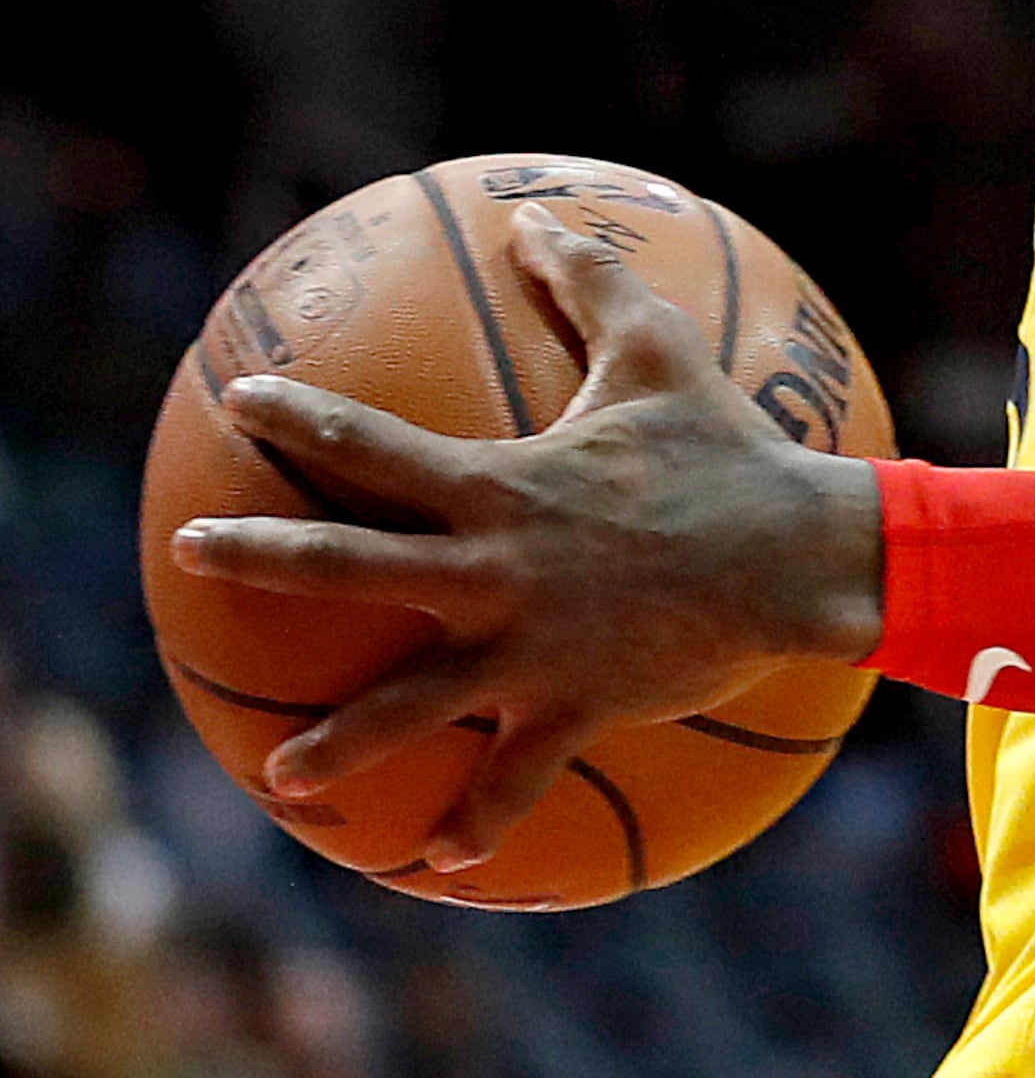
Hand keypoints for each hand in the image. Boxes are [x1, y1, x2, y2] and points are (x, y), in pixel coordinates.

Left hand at [170, 208, 886, 874]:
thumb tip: (540, 220)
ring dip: (342, 742)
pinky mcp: (576, 704)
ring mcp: (529, 646)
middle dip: (262, 560)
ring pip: (412, 702)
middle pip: (350, 566)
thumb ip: (592, 286)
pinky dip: (479, 821)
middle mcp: (495, 570)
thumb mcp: (660, 355)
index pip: (377, 446)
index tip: (243, 400)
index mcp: (502, 488)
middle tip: (191, 553)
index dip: (302, 418)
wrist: (801, 556)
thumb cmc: (731, 453)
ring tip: (281, 775)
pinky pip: (518, 777)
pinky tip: (439, 858)